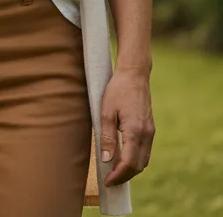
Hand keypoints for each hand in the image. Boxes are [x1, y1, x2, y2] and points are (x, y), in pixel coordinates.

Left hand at [100, 65, 153, 186]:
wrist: (134, 75)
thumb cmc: (117, 90)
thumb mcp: (106, 111)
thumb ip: (107, 137)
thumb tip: (106, 160)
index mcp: (136, 132)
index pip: (129, 163)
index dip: (118, 176)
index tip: (107, 182)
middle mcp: (147, 135)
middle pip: (138, 166)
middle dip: (124, 176)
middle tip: (109, 180)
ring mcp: (150, 132)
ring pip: (144, 160)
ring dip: (131, 169)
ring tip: (114, 172)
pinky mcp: (150, 129)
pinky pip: (145, 151)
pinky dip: (136, 159)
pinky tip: (124, 158)